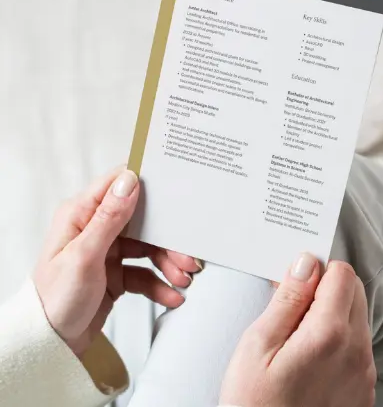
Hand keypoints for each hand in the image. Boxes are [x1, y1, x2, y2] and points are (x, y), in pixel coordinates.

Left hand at [34, 167, 201, 357]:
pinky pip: (144, 271)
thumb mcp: (83, 257)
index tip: (174, 194)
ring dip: (168, 262)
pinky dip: (159, 283)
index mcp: (81, 214)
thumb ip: (108, 218)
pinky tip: (170, 295)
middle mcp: (95, 228)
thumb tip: (130, 181)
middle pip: (142, 220)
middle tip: (188, 255)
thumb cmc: (55, 300)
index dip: (146, 184)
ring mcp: (107, 250)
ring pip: (148, 247)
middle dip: (167, 238)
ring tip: (182, 280)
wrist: (50, 345)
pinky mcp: (116, 272)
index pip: (117, 184)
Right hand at [220, 254, 375, 406]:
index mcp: (330, 335)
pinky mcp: (363, 388)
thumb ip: (288, 299)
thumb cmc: (254, 404)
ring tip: (296, 332)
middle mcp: (357, 352)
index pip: (343, 274)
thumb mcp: (259, 344)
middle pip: (355, 291)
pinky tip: (309, 352)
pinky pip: (358, 344)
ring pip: (357, 316)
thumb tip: (306, 263)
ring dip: (332, 311)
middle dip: (327, 286)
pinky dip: (338, 336)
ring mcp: (364, 373)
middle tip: (292, 304)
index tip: (295, 281)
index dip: (317, 269)